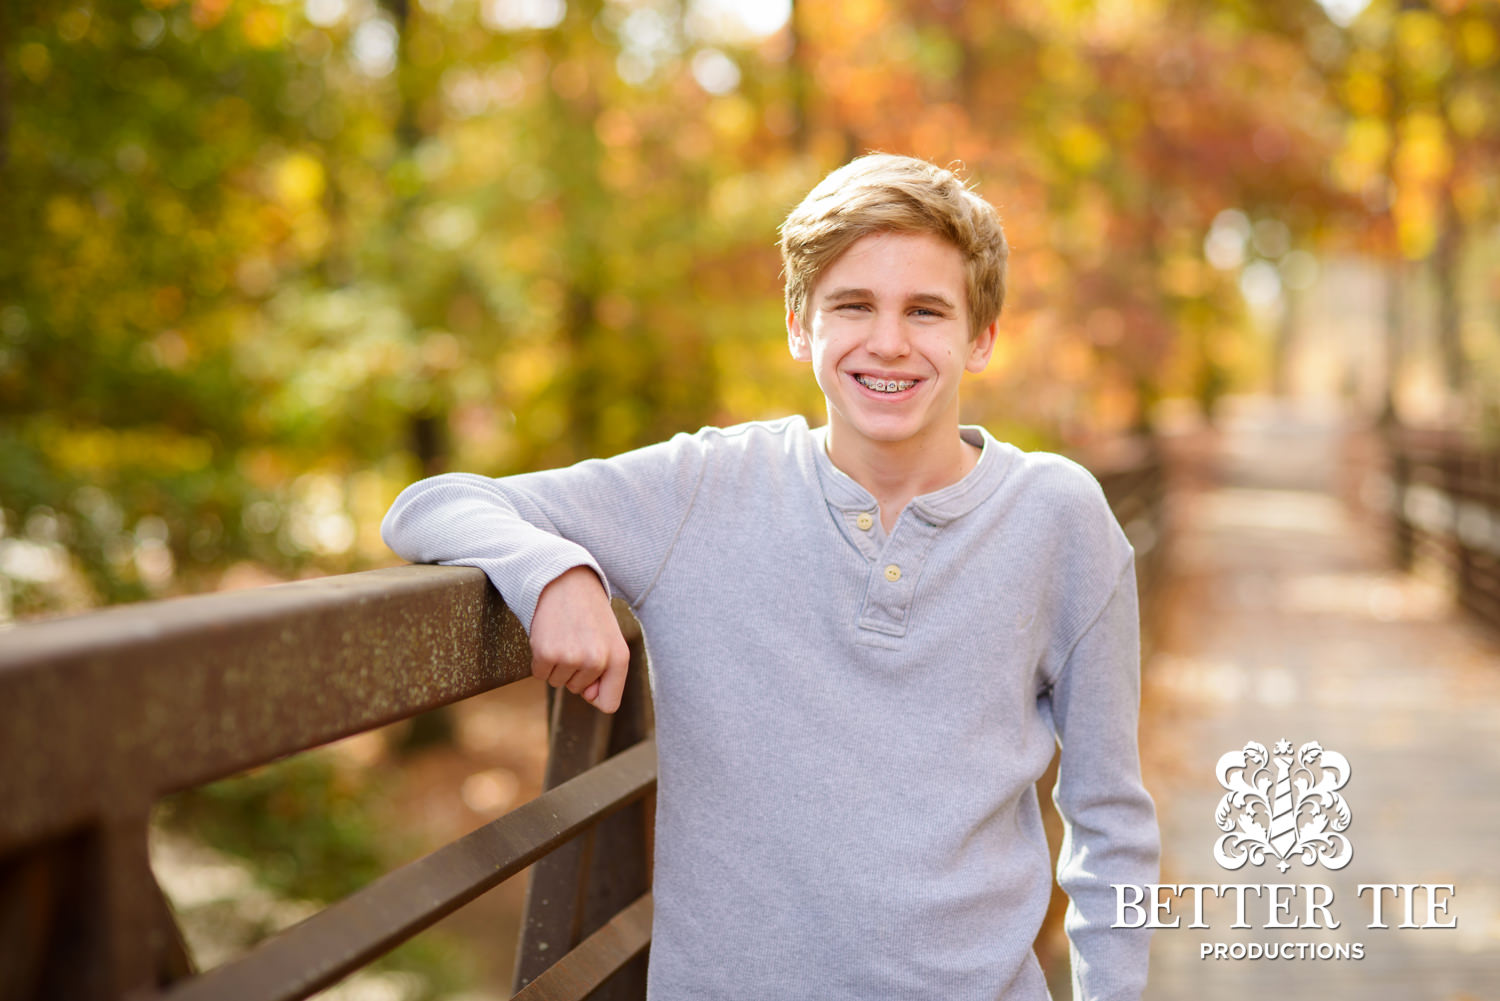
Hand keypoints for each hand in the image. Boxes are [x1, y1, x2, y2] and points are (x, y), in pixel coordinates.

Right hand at [528, 566, 629, 713]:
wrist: (564, 579)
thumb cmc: (588, 611)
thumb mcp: (609, 639)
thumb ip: (606, 672)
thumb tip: (589, 697)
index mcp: (620, 658)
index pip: (609, 704)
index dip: (595, 694)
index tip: (591, 678)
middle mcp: (599, 661)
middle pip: (578, 691)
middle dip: (574, 671)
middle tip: (576, 639)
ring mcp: (573, 658)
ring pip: (558, 683)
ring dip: (556, 664)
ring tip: (564, 635)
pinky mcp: (548, 653)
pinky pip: (540, 673)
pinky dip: (540, 660)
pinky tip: (548, 636)